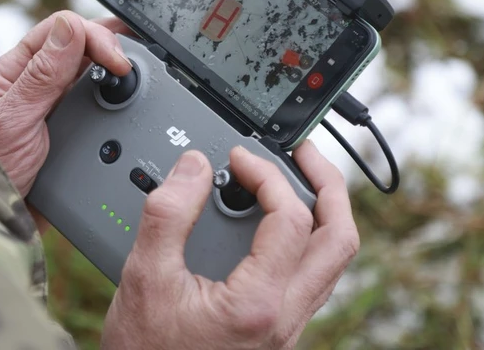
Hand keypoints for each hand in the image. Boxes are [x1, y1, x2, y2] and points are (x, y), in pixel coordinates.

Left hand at [0, 10, 132, 195]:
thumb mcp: (14, 119)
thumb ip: (42, 74)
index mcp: (14, 72)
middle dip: (110, 48)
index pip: (59, 31)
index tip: (118, 60)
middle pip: (79, 48)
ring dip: (112, 73)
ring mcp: (53, 108)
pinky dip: (113, 102)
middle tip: (133, 64)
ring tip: (135, 76)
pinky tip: (125, 103)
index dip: (94, 37)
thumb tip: (71, 27)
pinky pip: (95, 107)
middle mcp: (34, 85)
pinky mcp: (68, 132)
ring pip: (90, 76)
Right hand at [101, 141, 359, 349]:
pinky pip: (312, 276)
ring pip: (332, 261)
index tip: (240, 158)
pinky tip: (275, 225)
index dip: (268, 175)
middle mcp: (285, 318)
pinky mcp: (278, 329)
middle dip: (327, 185)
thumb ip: (169, 214)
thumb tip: (194, 166)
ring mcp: (287, 326)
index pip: (291, 218)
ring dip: (323, 211)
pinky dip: (305, 238)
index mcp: (259, 304)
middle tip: (302, 153)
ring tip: (296, 180)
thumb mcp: (144, 276)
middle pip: (339, 240)